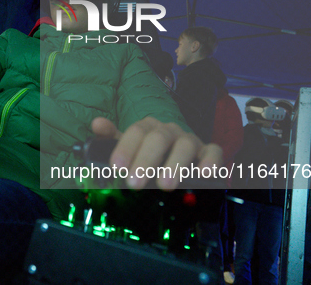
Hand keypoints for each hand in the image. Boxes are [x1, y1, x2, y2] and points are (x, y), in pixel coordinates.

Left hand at [91, 117, 222, 190]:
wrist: (173, 158)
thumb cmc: (146, 156)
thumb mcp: (127, 149)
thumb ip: (110, 138)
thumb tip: (97, 124)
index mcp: (147, 127)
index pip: (136, 132)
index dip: (125, 149)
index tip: (116, 168)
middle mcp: (168, 130)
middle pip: (158, 139)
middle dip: (146, 161)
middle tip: (135, 183)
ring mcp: (189, 140)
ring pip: (185, 145)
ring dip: (174, 165)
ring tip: (165, 186)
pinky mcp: (207, 152)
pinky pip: (213, 152)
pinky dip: (211, 162)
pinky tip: (204, 174)